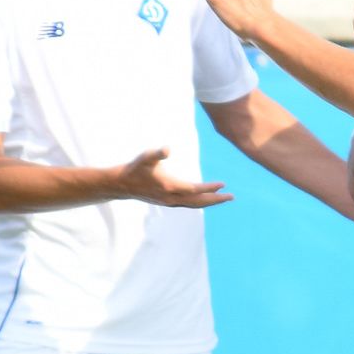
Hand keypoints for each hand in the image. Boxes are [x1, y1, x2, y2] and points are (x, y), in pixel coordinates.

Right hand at [114, 148, 231, 207]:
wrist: (121, 185)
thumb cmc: (135, 168)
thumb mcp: (146, 157)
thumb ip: (158, 153)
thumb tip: (168, 149)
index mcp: (170, 187)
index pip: (195, 190)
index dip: (210, 188)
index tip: (224, 184)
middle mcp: (172, 198)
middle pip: (199, 202)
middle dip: (216, 199)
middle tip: (232, 197)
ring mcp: (169, 202)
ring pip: (194, 205)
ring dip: (209, 202)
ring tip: (223, 199)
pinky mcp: (167, 202)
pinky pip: (188, 204)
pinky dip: (199, 202)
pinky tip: (204, 199)